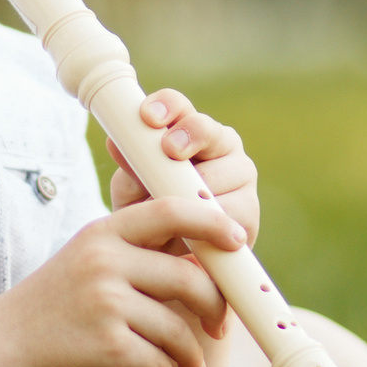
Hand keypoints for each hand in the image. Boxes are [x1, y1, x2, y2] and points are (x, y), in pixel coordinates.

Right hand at [0, 194, 246, 366]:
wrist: (0, 349)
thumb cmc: (53, 309)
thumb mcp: (88, 262)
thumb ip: (137, 256)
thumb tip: (207, 261)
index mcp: (103, 234)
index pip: (169, 210)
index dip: (212, 222)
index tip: (237, 241)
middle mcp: (105, 263)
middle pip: (188, 277)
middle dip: (213, 306)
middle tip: (219, 325)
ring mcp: (107, 305)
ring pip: (178, 330)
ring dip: (189, 354)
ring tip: (188, 366)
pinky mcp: (110, 347)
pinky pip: (161, 364)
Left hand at [108, 89, 260, 246]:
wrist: (168, 260)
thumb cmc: (147, 212)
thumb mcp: (132, 189)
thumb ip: (131, 167)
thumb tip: (116, 142)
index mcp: (188, 129)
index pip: (178, 106)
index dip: (166, 107)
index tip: (149, 117)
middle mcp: (221, 145)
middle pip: (208, 130)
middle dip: (188, 136)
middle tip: (169, 150)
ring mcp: (241, 175)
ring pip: (217, 175)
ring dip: (192, 191)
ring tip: (172, 211)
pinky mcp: (250, 210)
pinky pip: (229, 212)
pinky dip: (208, 223)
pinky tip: (194, 233)